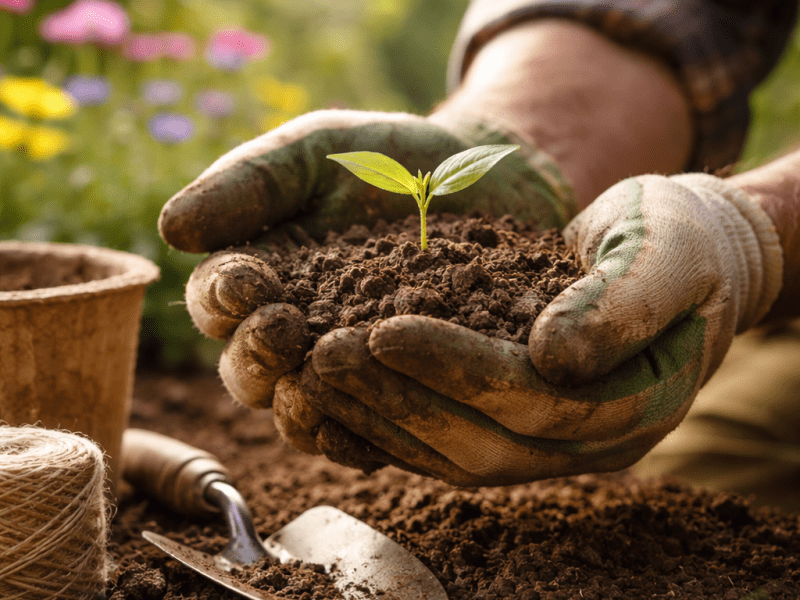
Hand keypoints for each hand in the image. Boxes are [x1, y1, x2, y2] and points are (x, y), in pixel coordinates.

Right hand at [158, 109, 573, 446]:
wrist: (484, 180)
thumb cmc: (390, 160)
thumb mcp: (317, 153)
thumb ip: (249, 182)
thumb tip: (170, 228)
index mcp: (261, 278)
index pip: (216, 304)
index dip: (220, 300)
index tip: (243, 281)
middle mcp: (294, 334)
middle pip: (248, 370)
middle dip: (255, 355)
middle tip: (281, 328)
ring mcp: (346, 369)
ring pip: (301, 410)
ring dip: (299, 404)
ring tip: (313, 379)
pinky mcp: (400, 392)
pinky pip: (369, 432)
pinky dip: (361, 435)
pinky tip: (371, 426)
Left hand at [279, 173, 782, 485]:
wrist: (682, 256)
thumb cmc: (681, 242)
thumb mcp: (669, 251)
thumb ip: (624, 301)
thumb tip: (557, 356)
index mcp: (636, 403)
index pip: (531, 399)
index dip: (456, 369)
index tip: (383, 330)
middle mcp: (587, 442)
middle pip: (478, 443)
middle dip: (396, 400)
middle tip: (323, 358)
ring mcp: (548, 445)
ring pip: (449, 454)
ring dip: (377, 417)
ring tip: (312, 373)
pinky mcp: (513, 429)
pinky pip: (441, 444)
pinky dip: (384, 425)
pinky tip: (334, 396)